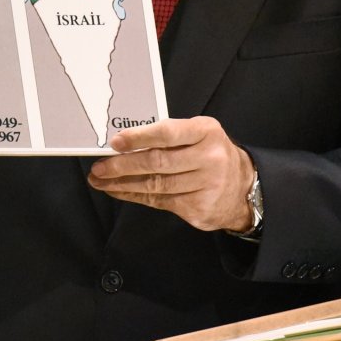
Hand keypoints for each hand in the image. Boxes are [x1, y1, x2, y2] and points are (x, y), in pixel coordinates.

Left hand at [87, 116, 255, 231]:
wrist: (242, 188)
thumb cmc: (211, 153)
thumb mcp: (199, 133)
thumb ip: (169, 135)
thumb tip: (124, 143)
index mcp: (206, 132)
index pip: (168, 133)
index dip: (139, 138)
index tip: (115, 143)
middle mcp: (210, 158)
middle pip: (157, 162)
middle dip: (122, 165)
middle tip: (99, 167)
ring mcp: (206, 186)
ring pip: (155, 185)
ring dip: (122, 183)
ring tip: (101, 180)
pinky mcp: (198, 208)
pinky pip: (159, 201)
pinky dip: (134, 196)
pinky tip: (119, 191)